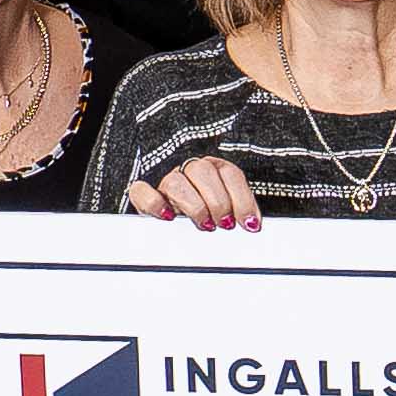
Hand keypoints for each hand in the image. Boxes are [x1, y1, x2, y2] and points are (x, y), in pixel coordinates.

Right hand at [139, 153, 262, 232]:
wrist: (175, 221)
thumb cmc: (207, 215)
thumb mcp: (228, 212)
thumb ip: (240, 213)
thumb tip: (253, 225)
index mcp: (215, 170)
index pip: (230, 174)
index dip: (242, 198)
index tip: (250, 224)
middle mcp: (190, 171)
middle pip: (203, 172)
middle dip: (218, 201)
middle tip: (225, 224)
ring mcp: (167, 182)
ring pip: (176, 181)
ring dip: (194, 205)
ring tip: (204, 224)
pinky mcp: (145, 196)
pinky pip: (142, 192)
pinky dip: (154, 203)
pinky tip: (168, 216)